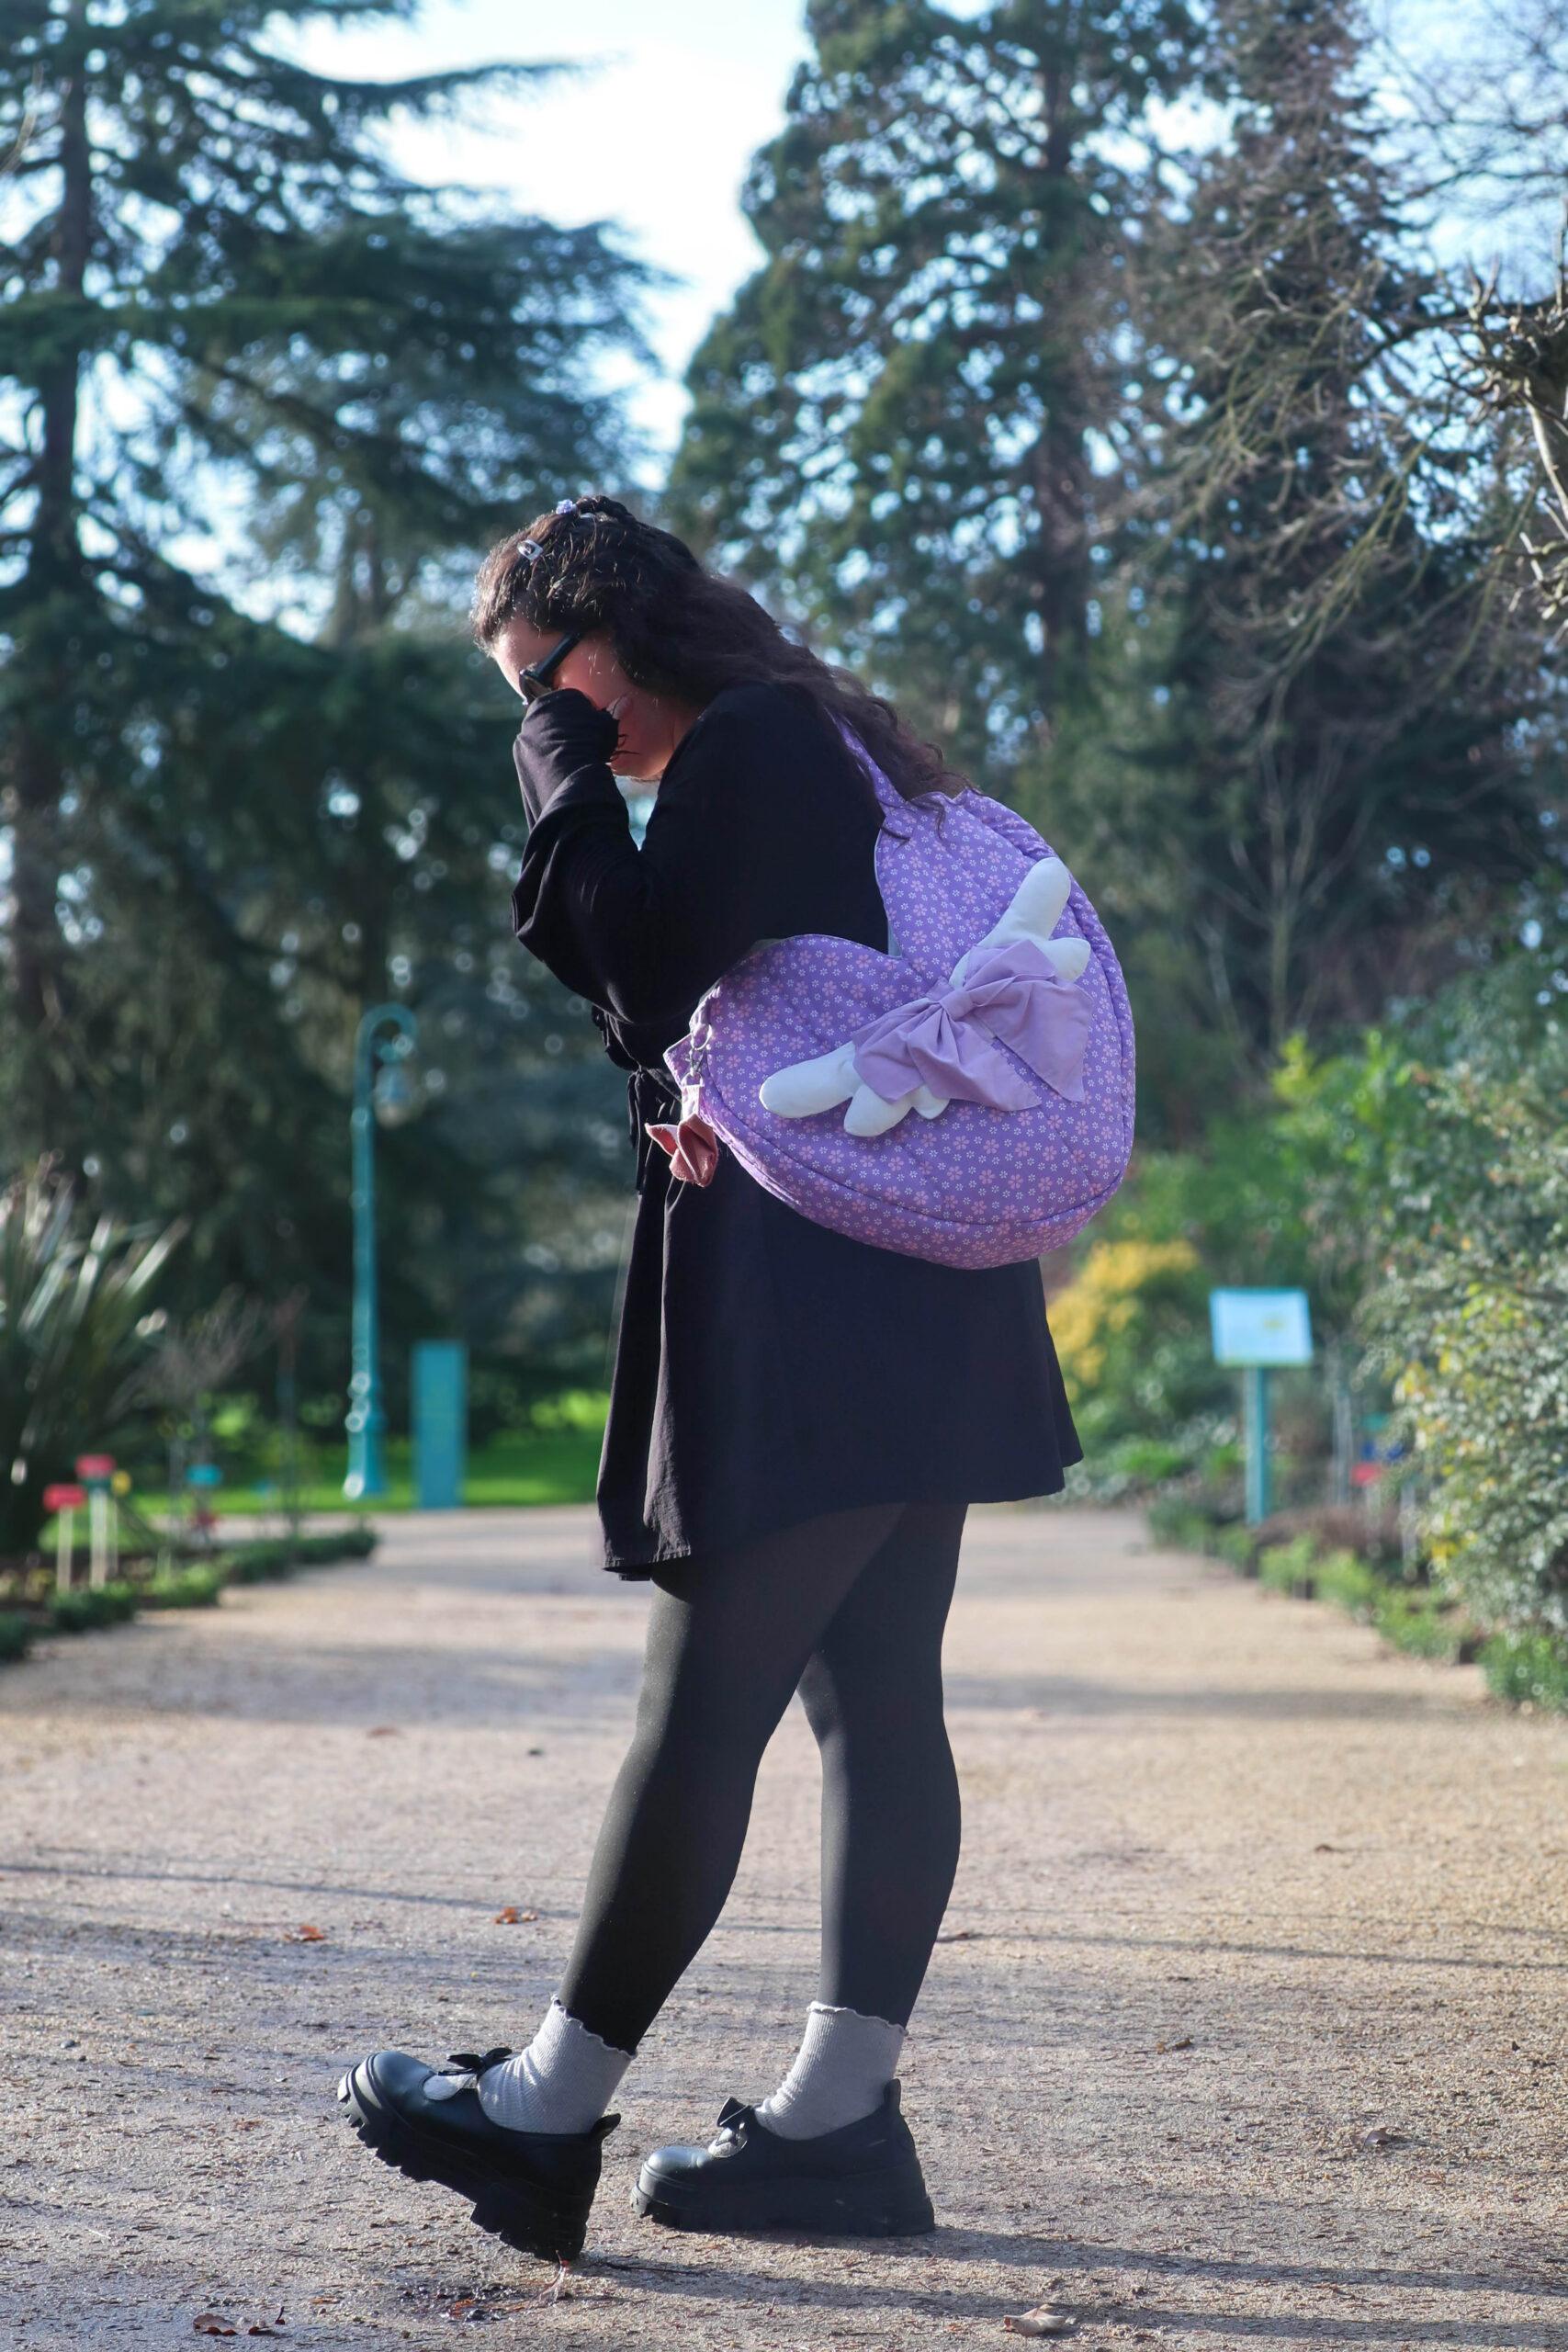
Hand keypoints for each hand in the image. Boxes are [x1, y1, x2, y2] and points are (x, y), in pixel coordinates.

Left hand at [514, 686, 621, 818]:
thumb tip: (627, 701)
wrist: (568, 775)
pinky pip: (535, 754)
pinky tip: (559, 769)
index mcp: (555, 699)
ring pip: (544, 736)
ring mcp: (524, 734)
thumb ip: (615, 712)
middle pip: (556, 717)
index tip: (595, 728)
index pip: (574, 701)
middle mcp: (535, 713)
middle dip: (569, 728)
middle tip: (584, 744)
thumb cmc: (591, 745)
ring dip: (556, 744)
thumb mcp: (607, 727)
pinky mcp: (519, 755)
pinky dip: (545, 759)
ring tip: (573, 759)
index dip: (588, 715)